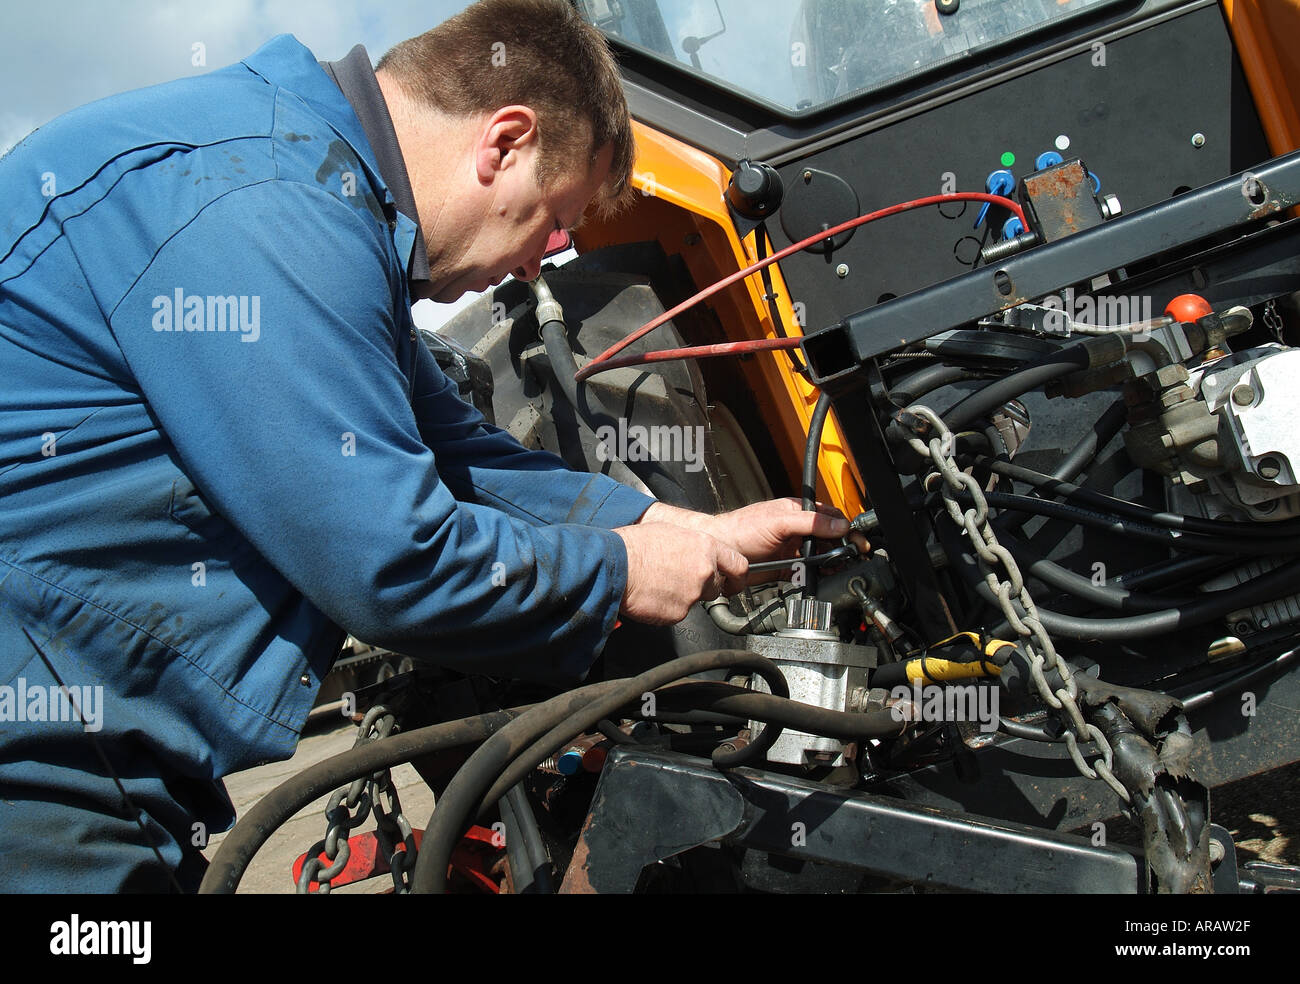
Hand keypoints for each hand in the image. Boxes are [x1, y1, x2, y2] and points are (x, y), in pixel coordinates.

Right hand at [613, 522, 748, 624]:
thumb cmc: (634, 545)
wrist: (616, 565)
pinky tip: (653, 595)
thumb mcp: (670, 531)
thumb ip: (692, 544)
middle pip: (717, 586)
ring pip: (696, 600)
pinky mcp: (678, 613)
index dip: (737, 576)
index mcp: (705, 546)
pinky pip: (678, 613)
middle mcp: (704, 571)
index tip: (734, 582)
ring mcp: (693, 594)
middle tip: (685, 583)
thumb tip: (694, 551)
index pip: (738, 565)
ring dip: (684, 596)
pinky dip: (667, 608)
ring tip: (661, 584)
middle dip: (705, 587)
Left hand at [641, 498, 866, 563]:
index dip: (845, 528)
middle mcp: (797, 530)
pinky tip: (824, 577)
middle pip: (829, 538)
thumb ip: (809, 522)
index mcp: (798, 512)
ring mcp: (792, 549)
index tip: (856, 541)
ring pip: (821, 556)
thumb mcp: (779, 521)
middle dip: (842, 547)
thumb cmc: (742, 529)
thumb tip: (838, 524)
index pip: (830, 517)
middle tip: (853, 557)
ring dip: (832, 562)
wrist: (721, 551)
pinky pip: (808, 571)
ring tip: (840, 568)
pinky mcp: (786, 567)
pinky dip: (818, 575)